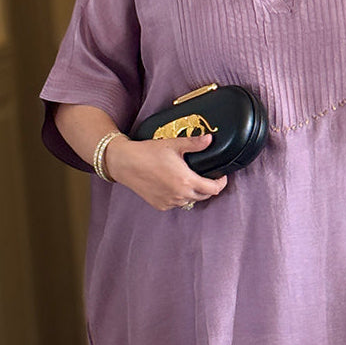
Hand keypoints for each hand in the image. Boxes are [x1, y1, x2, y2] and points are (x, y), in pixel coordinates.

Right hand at [107, 134, 227, 210]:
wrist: (124, 163)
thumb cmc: (147, 153)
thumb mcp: (173, 145)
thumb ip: (194, 143)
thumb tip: (209, 139)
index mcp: (186, 181)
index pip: (213, 189)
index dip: (221, 183)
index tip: (221, 176)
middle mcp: (179, 195)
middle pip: (204, 196)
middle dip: (208, 187)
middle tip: (207, 176)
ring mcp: (170, 202)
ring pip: (190, 201)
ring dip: (193, 193)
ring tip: (189, 180)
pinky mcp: (160, 205)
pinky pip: (176, 203)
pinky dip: (179, 197)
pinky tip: (175, 186)